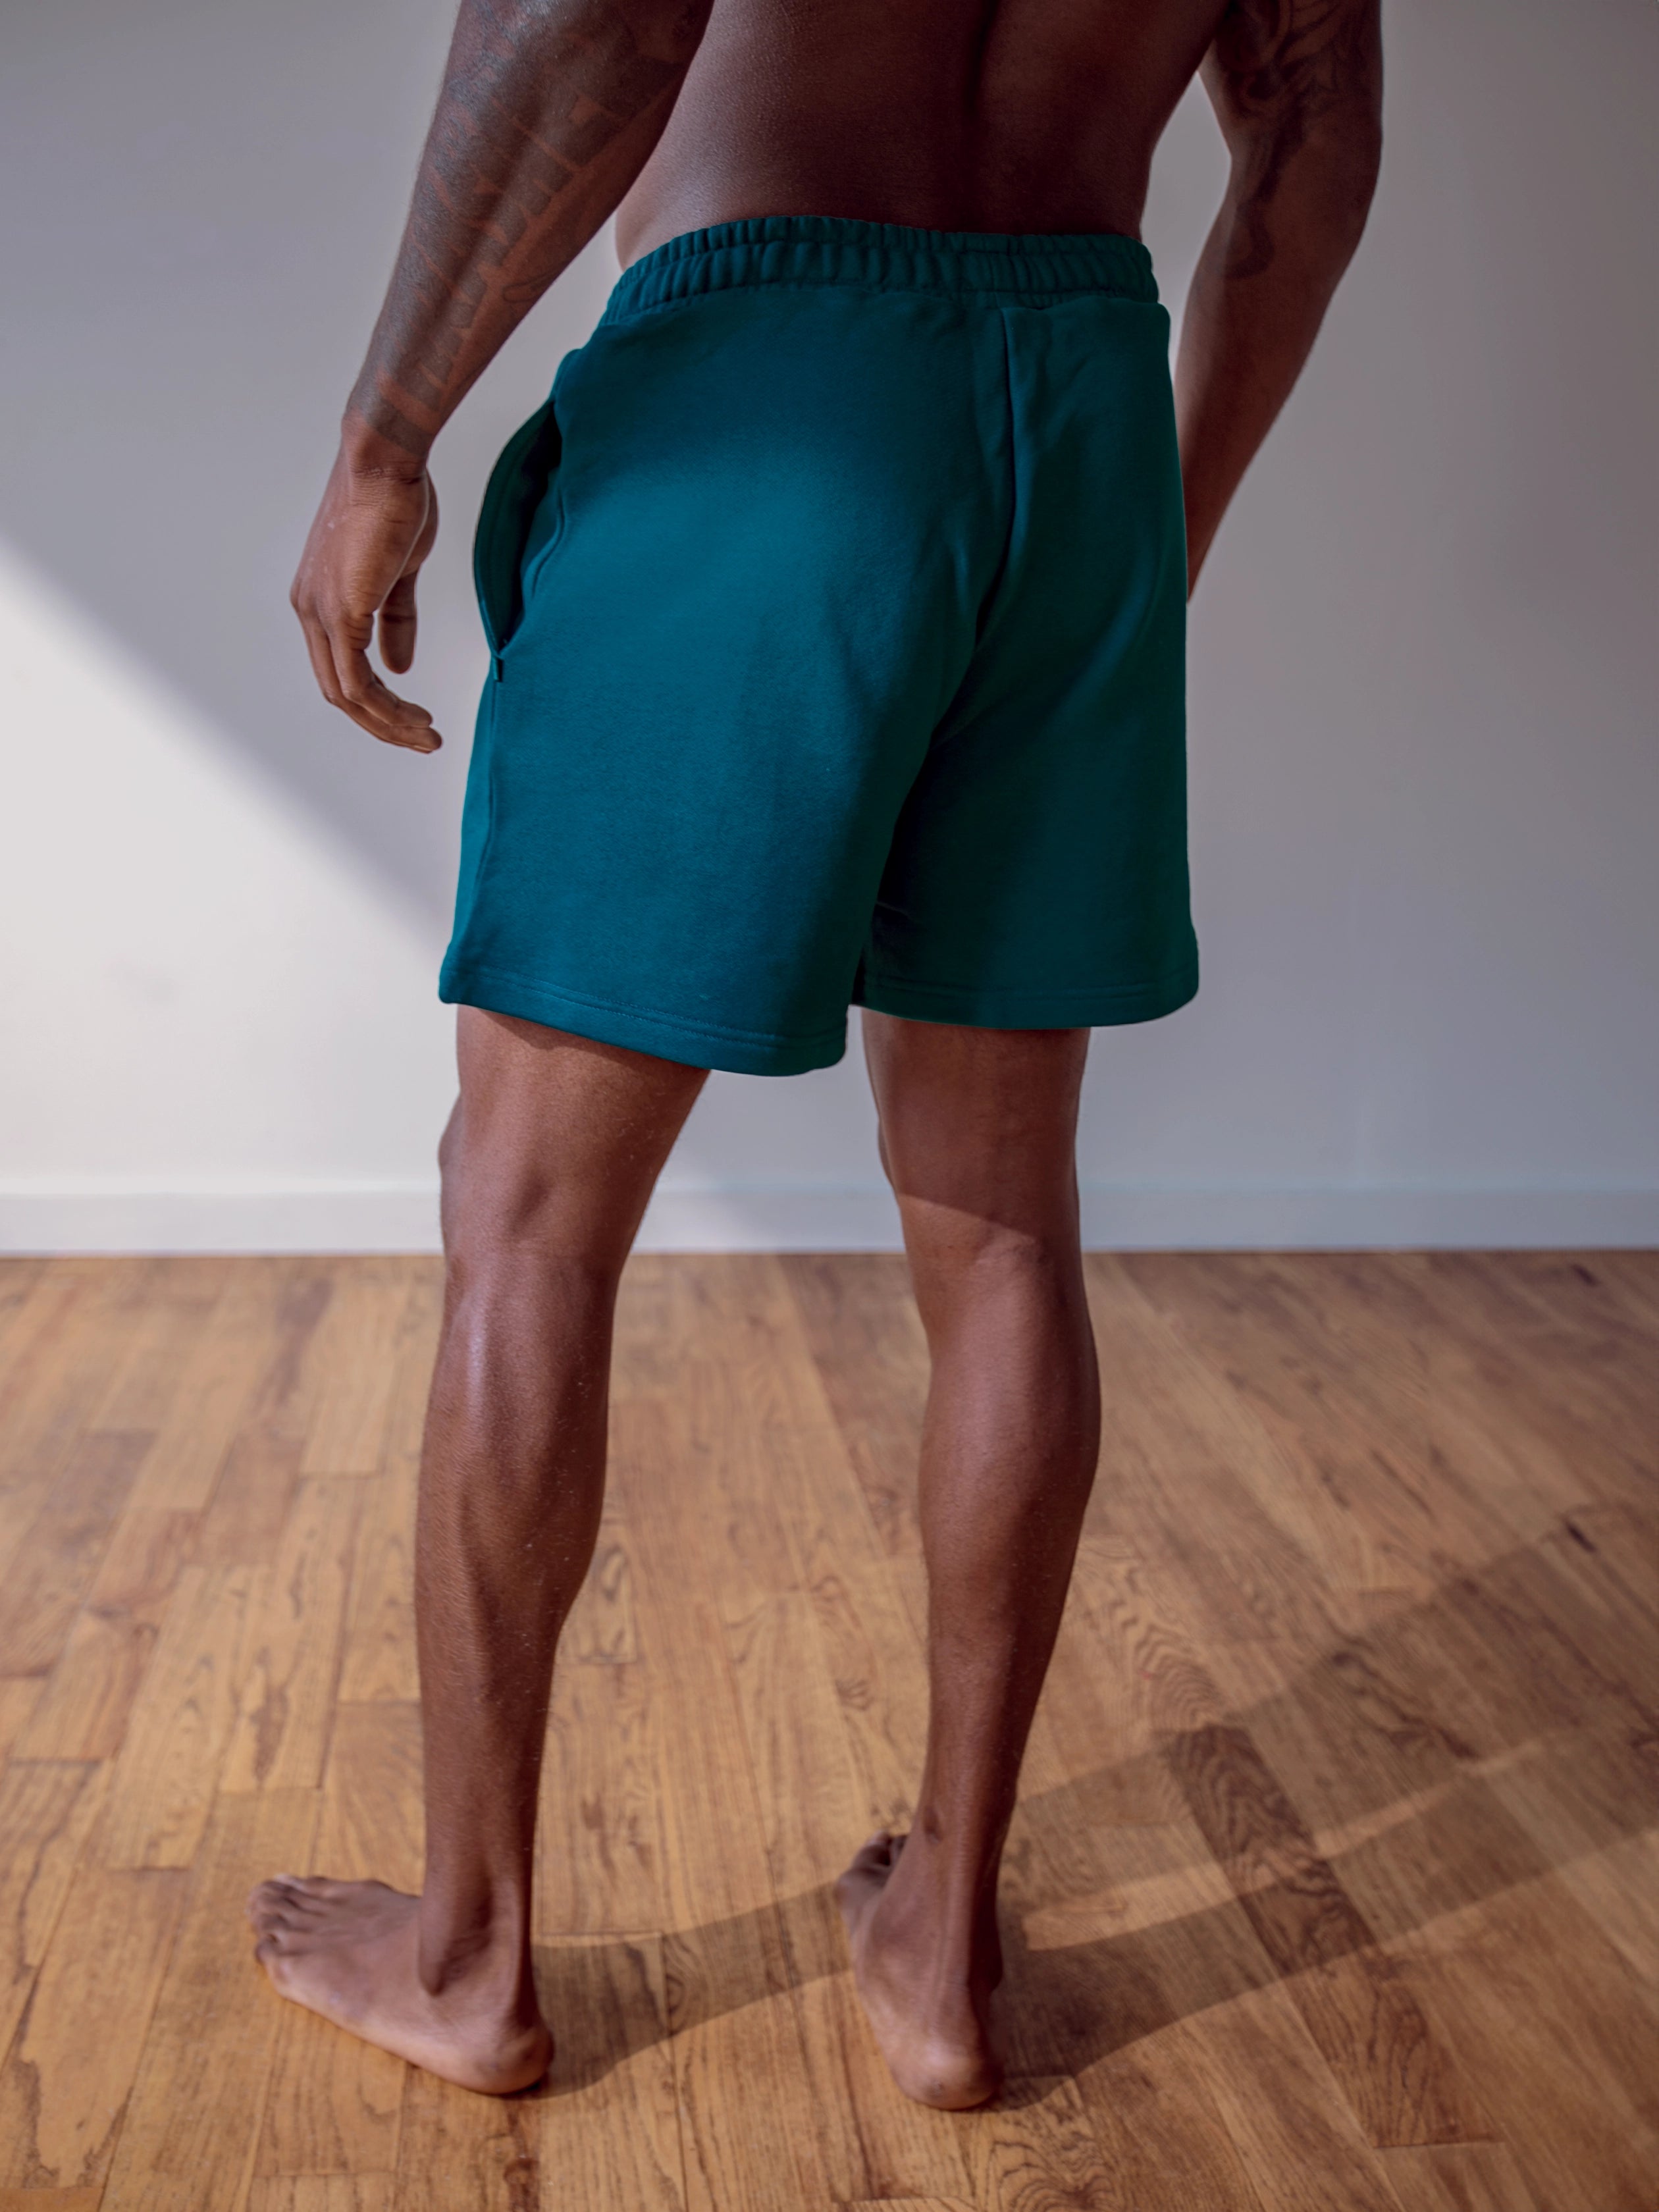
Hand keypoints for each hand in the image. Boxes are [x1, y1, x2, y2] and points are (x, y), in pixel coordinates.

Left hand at [291, 437, 441, 751]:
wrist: (386, 462)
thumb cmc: (395, 502)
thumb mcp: (398, 573)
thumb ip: (396, 620)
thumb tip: (400, 666)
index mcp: (320, 600)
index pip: (340, 668)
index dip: (375, 702)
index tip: (413, 717)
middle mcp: (310, 610)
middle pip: (337, 691)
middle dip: (382, 724)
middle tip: (423, 739)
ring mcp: (320, 612)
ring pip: (345, 695)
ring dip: (389, 725)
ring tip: (427, 738)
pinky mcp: (340, 612)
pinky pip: (357, 682)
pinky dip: (386, 709)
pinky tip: (415, 717)